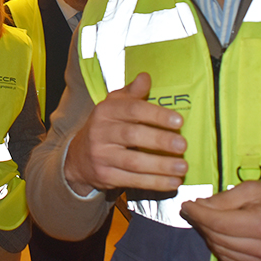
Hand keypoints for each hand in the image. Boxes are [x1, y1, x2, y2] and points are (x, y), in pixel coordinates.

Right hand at [64, 72, 186, 195]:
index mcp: (105, 111)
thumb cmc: (104, 128)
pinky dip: (155, 182)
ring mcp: (101, 156)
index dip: (157, 114)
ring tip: (182, 166)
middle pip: (133, 135)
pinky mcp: (105, 176)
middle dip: (160, 140)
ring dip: (161, 165)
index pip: (133, 109)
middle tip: (182, 145)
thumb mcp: (113, 106)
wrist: (77, 158)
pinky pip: (133, 181)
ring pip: (134, 162)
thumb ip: (131, 93)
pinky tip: (172, 181)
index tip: (178, 121)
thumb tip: (145, 77)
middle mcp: (100, 132)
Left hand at [180, 181, 260, 260]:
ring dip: (208, 235)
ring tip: (205, 219)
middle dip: (200, 223)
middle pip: (217, 238)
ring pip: (221, 251)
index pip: (219, 223)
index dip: (198, 214)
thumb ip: (225, 198)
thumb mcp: (256, 189)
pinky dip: (221, 246)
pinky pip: (231, 260)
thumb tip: (199, 205)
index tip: (185, 205)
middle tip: (193, 210)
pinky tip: (220, 233)